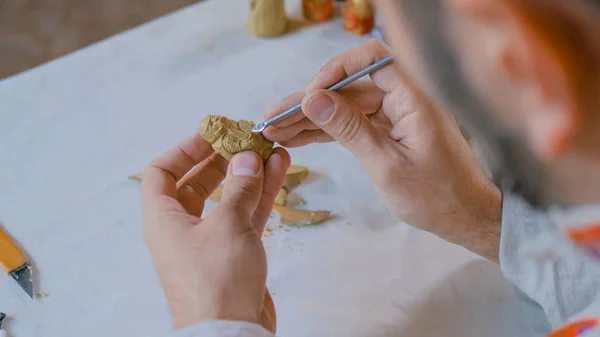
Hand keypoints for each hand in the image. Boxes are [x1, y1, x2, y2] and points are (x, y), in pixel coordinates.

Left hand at [141, 133, 289, 330]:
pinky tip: (277, 171)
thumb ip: (239, 187)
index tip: (211, 134)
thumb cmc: (217, 280)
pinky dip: (260, 195)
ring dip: (247, 174)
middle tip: (244, 140)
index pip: (161, 173)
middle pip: (197, 183)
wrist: (232, 331)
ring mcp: (210, 241)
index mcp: (164, 220)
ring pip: (228, 197)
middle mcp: (183, 228)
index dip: (184, 149)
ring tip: (269, 150)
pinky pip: (245, 215)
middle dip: (221, 160)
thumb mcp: (227, 224)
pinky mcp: (234, 252)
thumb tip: (246, 159)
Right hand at [264, 40, 501, 260]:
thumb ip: (349, 129)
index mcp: (413, 97)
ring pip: (344, 106)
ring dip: (310, 119)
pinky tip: (296, 138)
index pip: (372, 59)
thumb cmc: (436, 196)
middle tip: (272, 119)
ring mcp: (393, 115)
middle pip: (349, 86)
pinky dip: (325, 132)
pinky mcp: (386, 131)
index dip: (336, 71)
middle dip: (309, 102)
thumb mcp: (387, 165)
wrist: (465, 218)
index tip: (310, 96)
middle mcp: (402, 99)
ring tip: (273, 131)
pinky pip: (351, 124)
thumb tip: (312, 99)